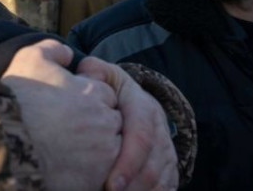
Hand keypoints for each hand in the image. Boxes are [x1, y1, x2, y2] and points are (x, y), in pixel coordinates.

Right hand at [1, 40, 122, 190]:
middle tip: (67, 130)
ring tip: (66, 150)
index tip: (67, 108)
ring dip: (95, 151)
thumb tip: (66, 53)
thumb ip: (53, 50)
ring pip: (109, 152)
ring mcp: (102, 155)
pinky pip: (100, 175)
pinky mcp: (94, 180)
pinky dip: (88, 172)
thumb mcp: (30, 60)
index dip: (85, 101)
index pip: (105, 96)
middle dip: (95, 126)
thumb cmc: (18, 100)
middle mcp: (105, 123)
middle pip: (110, 124)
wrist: (4, 141)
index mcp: (95, 93)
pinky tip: (65, 166)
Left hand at [78, 58, 178, 190]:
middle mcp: (159, 127)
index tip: (110, 185)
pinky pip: (167, 185)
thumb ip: (92, 72)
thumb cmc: (107, 88)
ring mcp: (166, 147)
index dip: (128, 162)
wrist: (129, 98)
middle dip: (133, 186)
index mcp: (143, 106)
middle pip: (153, 165)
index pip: (141, 136)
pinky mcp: (168, 164)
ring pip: (161, 179)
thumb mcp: (101, 74)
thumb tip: (84, 74)